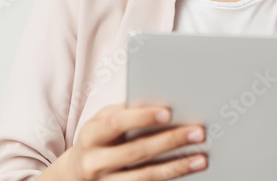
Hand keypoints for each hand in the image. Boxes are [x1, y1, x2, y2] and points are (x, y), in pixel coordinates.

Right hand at [50, 103, 206, 179]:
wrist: (75, 175)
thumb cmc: (97, 141)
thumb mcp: (102, 122)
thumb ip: (125, 113)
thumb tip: (161, 102)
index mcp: (91, 135)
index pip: (117, 123)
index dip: (142, 117)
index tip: (168, 113)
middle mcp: (95, 162)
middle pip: (136, 152)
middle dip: (170, 141)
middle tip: (197, 132)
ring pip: (145, 177)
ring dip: (176, 167)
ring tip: (201, 159)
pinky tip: (186, 173)